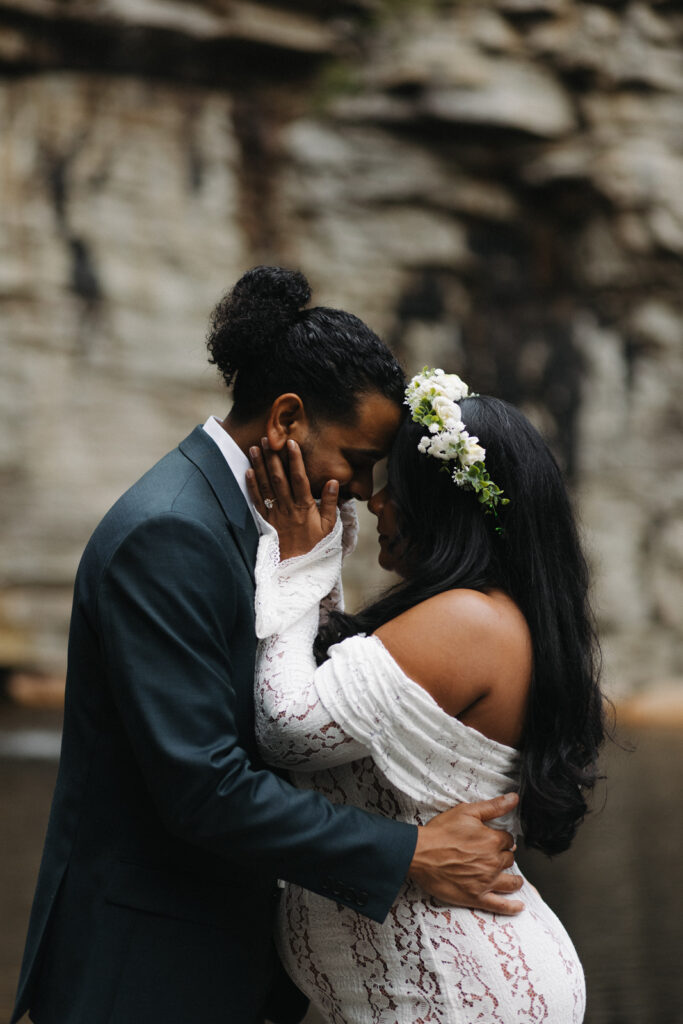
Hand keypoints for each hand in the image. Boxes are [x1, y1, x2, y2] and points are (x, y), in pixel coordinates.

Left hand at [246, 438, 338, 559]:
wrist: (297, 569)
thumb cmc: (317, 546)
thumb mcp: (330, 527)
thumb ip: (332, 503)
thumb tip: (333, 481)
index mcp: (305, 507)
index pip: (300, 478)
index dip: (295, 460)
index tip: (291, 443)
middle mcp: (288, 508)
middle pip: (279, 478)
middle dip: (272, 457)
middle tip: (268, 438)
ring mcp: (275, 514)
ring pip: (266, 486)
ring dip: (259, 466)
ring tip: (255, 447)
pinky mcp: (265, 521)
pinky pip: (256, 501)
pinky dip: (251, 486)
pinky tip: (248, 471)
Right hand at [408, 792, 523, 914]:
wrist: (419, 853)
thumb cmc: (440, 832)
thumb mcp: (467, 812)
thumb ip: (493, 806)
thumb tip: (514, 798)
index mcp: (492, 841)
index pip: (508, 840)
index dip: (502, 839)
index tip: (496, 839)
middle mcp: (493, 862)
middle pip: (509, 860)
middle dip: (504, 856)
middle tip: (495, 856)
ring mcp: (486, 882)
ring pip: (511, 882)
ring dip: (515, 880)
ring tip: (515, 880)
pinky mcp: (476, 897)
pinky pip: (500, 905)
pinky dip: (511, 907)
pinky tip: (518, 906)